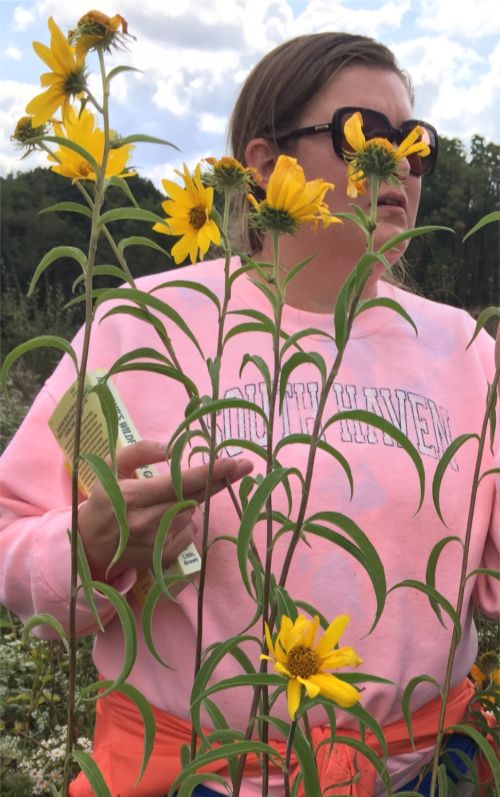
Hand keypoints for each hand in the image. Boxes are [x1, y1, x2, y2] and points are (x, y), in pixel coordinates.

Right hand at [77, 440, 252, 580]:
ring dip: (190, 501)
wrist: (88, 546)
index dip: (207, 473)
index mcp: (131, 497)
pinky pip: (189, 533)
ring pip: (191, 514)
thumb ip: (139, 452)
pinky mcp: (162, 558)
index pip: (177, 483)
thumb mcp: (112, 468)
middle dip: (218, 480)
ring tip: (166, 500)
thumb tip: (172, 448)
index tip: (232, 461)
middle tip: (243, 465)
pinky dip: (186, 522)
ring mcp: (155, 543)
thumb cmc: (104, 500)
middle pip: (193, 498)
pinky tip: (167, 519)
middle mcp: (145, 522)